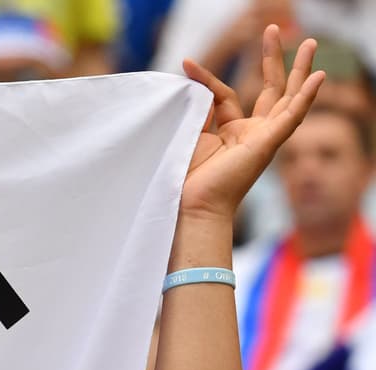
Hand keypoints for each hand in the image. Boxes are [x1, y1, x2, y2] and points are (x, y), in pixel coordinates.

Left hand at [179, 26, 323, 220]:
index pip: (224, 94)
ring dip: (300, 69)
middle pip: (270, 89)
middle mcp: (251, 133)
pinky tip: (319, 76)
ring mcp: (263, 138)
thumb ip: (198, 105)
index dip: (205, 77)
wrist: (191, 205)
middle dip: (273, 59)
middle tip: (276, 28)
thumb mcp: (191, 132)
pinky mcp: (268, 144)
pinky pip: (292, 116)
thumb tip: (190, 74)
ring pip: (287, 97)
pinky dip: (306, 96)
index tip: (186, 62)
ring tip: (310, 42)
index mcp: (232, 132)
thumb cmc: (186, 178)